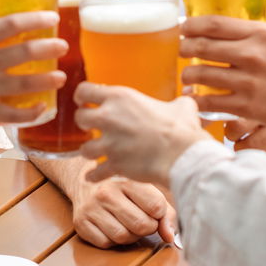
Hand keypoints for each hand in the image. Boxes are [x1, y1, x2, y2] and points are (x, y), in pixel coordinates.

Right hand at [0, 11, 65, 139]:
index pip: (10, 24)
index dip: (35, 19)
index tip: (51, 17)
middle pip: (24, 52)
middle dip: (49, 48)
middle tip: (62, 46)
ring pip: (25, 84)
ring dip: (47, 80)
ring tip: (60, 78)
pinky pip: (13, 115)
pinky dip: (29, 113)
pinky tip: (41, 109)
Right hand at [67, 170, 177, 247]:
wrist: (84, 181)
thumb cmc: (122, 189)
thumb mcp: (145, 191)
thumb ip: (165, 213)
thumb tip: (170, 237)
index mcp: (127, 180)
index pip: (156, 206)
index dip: (160, 215)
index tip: (154, 212)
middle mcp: (107, 193)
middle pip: (141, 225)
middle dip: (147, 228)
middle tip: (142, 221)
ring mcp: (92, 208)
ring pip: (123, 237)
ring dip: (130, 237)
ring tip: (128, 225)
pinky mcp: (81, 223)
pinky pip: (106, 243)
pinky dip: (113, 241)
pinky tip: (112, 228)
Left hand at [74, 84, 206, 186]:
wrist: (183, 157)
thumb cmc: (183, 129)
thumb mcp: (182, 106)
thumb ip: (178, 101)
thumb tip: (186, 100)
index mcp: (121, 98)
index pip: (84, 91)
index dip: (82, 96)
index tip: (85, 102)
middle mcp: (109, 118)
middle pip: (79, 118)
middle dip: (85, 123)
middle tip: (92, 127)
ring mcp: (110, 143)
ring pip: (84, 148)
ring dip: (90, 151)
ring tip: (96, 152)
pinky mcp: (114, 165)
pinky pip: (95, 172)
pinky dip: (94, 175)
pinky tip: (94, 175)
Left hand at [181, 16, 265, 137]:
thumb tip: (257, 11)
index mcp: (261, 33)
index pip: (215, 23)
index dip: (192, 25)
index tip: (183, 27)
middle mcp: (251, 55)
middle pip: (202, 47)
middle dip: (184, 48)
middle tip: (180, 49)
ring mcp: (247, 81)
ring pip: (201, 75)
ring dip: (186, 75)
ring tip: (184, 77)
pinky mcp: (247, 106)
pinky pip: (211, 102)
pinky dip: (197, 101)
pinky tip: (193, 99)